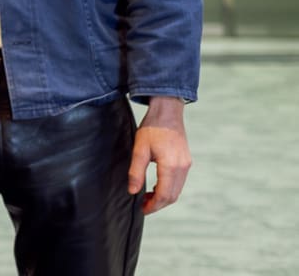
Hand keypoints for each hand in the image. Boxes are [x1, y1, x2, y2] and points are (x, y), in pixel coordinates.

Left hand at [128, 96, 190, 213]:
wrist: (167, 112)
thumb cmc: (152, 128)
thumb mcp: (139, 149)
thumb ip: (136, 172)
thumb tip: (133, 192)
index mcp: (171, 166)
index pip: (164, 195)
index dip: (153, 205)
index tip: (142, 209)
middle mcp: (182, 168)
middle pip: (172, 196)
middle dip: (158, 204)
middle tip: (143, 205)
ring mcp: (186, 165)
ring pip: (177, 190)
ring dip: (164, 197)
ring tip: (147, 196)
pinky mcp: (186, 161)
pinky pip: (179, 182)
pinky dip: (169, 188)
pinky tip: (156, 186)